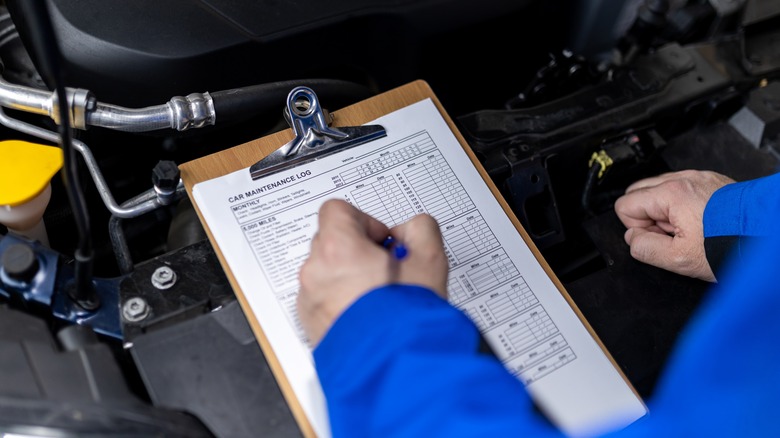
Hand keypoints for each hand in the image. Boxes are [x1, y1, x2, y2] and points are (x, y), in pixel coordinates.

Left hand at [297, 199, 447, 345]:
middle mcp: (315, 273)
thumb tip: (412, 230)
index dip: (365, 221)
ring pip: (326, 273)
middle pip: (331, 242)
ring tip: (380, 296)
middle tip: (387, 268)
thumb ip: (420, 230)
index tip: (383, 240)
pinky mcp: (310, 326)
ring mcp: (309, 301)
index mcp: (338, 250)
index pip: (337, 210)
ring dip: (349, 276)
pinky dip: (341, 301)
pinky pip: (322, 300)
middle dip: (358, 250)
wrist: (392, 369)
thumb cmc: (404, 321)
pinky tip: (369, 315)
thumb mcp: (430, 261)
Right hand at [614, 170, 734, 281]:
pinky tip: (700, 223)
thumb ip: (644, 248)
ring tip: (689, 231)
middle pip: (638, 193)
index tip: (659, 238)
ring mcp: (700, 178)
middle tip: (672, 236)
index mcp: (671, 193)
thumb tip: (633, 239)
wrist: (768, 241)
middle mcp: (684, 179)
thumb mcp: (678, 259)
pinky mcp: (713, 182)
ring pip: (659, 190)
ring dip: (666, 212)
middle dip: (648, 217)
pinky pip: (682, 190)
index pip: (625, 205)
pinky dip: (683, 206)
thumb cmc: (732, 247)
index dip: (638, 228)